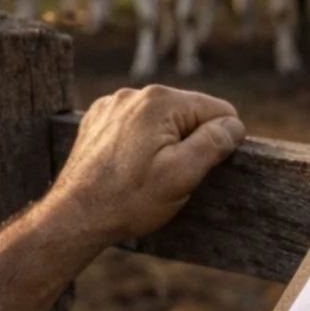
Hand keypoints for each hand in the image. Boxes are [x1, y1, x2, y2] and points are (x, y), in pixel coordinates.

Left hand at [46, 85, 245, 248]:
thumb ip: (214, 143)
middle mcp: (135, 94)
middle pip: (190, 113)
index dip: (220, 142)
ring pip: (163, 119)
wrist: (75, 216)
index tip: (198, 169)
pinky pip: (137, 124)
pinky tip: (129, 167)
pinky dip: (140, 142)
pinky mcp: (99, 119)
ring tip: (145, 174)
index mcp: (161, 101)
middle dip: (189, 142)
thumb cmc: (129, 199)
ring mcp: (113, 105)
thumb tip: (234, 124)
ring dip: (165, 142)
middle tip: (169, 176)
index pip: (218, 110)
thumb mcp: (182, 175)